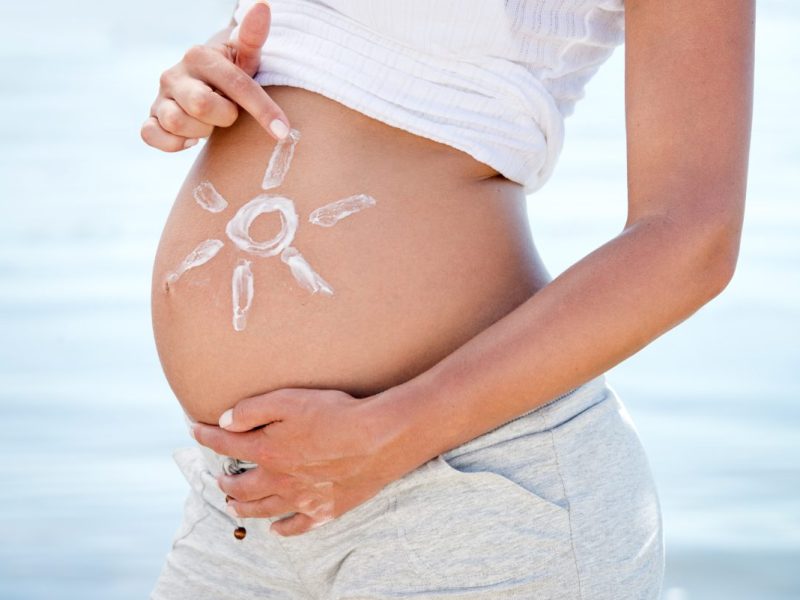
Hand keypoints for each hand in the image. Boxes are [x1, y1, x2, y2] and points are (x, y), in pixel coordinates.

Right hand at [140, 0, 289, 151]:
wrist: (206, 87)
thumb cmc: (231, 74)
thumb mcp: (245, 57)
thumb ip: (253, 36)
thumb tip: (263, 5)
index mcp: (199, 56)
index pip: (235, 84)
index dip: (262, 110)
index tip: (283, 130)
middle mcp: (173, 73)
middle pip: (200, 104)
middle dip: (223, 116)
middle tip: (229, 114)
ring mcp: (160, 96)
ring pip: (176, 122)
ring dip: (200, 131)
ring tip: (210, 124)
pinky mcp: (152, 118)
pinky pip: (151, 135)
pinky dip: (172, 143)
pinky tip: (190, 139)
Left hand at [190, 387, 406, 536]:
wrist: (378, 439)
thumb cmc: (336, 413)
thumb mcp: (290, 400)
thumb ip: (253, 410)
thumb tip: (224, 421)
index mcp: (268, 450)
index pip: (226, 444)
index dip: (206, 436)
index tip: (193, 429)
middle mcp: (279, 479)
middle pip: (241, 486)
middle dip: (225, 481)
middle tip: (220, 478)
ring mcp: (301, 499)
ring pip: (262, 509)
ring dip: (243, 507)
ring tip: (234, 504)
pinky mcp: (324, 510)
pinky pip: (296, 526)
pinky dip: (281, 528)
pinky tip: (275, 528)